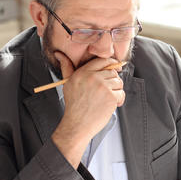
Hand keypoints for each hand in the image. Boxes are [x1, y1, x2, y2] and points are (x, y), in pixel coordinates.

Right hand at [51, 52, 124, 167]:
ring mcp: (103, 87)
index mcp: (83, 73)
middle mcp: (93, 78)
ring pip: (119, 82)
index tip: (116, 67)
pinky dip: (119, 100)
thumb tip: (59, 54)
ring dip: (116, 91)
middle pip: (113, 72)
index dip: (112, 63)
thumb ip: (67, 67)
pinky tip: (111, 105)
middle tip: (107, 91)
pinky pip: (121, 94)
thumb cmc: (73, 106)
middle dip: (113, 81)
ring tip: (107, 99)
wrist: (77, 125)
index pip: (102, 60)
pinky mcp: (111, 97)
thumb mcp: (67, 83)